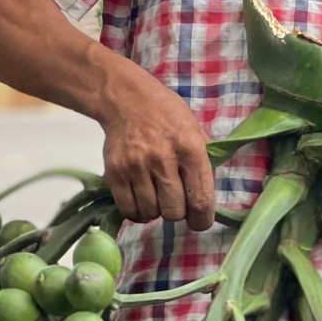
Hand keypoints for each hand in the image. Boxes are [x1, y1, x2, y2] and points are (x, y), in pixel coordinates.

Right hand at [91, 61, 215, 230]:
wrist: (127, 99)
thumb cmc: (167, 116)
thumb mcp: (195, 131)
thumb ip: (202, 164)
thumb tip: (207, 202)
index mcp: (191, 148)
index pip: (200, 198)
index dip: (202, 219)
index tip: (200, 221)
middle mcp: (163, 158)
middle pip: (174, 211)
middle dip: (178, 212)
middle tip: (175, 200)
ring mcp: (136, 166)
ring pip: (151, 213)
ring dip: (156, 210)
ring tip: (156, 195)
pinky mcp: (114, 173)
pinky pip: (128, 210)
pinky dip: (137, 212)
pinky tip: (141, 200)